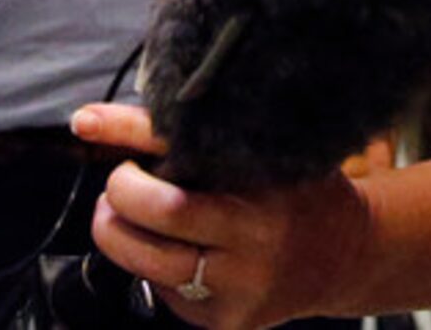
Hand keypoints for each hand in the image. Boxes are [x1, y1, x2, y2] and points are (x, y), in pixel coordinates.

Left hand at [73, 104, 373, 329]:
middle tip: (121, 181)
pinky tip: (172, 247)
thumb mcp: (261, 151)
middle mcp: (255, 239)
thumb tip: (101, 120)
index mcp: (265, 186)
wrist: (343, 256)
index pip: (182, 151)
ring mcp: (239, 287)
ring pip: (148, 263)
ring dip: (119, 233)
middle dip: (121, 193)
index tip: (86, 122)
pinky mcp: (224, 320)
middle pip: (161, 213)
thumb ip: (191, 137)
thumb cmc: (296, 191)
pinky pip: (164, 292)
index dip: (126, 135)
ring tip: (124, 214)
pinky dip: (152, 266)